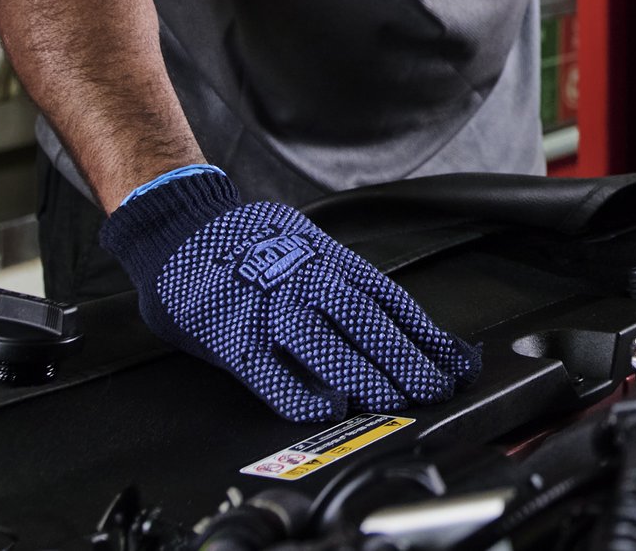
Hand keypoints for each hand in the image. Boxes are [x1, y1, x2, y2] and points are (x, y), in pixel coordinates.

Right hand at [100, 167, 479, 420]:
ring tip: (394, 399)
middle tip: (436, 387)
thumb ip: (345, 286)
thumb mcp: (306, 251)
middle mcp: (304, 279)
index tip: (456, 362)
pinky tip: (326, 409)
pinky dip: (298, 391)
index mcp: (328, 260)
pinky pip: (268, 370)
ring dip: (363, 372)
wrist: (179, 226)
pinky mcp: (232, 336)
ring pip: (323, 340)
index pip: (388, 299)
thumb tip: (402, 328)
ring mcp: (267, 307)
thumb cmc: (249, 247)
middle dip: (405, 356)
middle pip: (364, 319)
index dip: (425, 333)